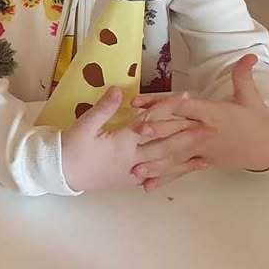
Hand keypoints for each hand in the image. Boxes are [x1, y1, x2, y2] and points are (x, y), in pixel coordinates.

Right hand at [60, 87, 189, 192]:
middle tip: (208, 127)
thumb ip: (104, 108)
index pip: (151, 122)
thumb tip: (119, 89)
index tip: (186, 98)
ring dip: (184, 156)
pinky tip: (182, 170)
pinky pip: (155, 175)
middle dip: (187, 136)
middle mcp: (133, 158)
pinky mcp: (129, 179)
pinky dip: (170, 172)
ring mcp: (133, 171)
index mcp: (122, 142)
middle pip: (165, 145)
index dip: (169, 109)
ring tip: (202, 152)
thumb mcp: (84, 125)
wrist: (60, 173)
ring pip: (163, 163)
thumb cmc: (70, 147)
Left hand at [129, 54, 268, 189]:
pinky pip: (181, 171)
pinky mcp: (202, 162)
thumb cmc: (256, 120)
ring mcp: (202, 150)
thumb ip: (243, 75)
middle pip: (177, 132)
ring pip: (175, 155)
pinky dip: (165, 178)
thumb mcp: (251, 97)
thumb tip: (249, 55)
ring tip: (134, 169)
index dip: (165, 105)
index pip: (186, 107)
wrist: (268, 148)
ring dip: (155, 162)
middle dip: (156, 134)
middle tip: (134, 136)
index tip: (147, 106)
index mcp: (213, 114)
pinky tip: (148, 187)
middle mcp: (204, 132)